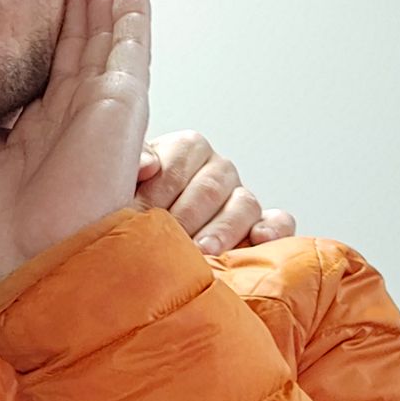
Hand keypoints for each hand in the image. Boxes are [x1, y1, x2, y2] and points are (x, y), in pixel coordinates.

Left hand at [0, 0, 149, 291]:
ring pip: (105, 42)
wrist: (32, 261)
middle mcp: (74, 121)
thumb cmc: (3, 238)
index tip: (51, 3)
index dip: (54, 36)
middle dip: (84, 7)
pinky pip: (129, 53)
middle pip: (82, 48)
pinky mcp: (121, 107)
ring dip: (107, 2)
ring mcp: (99, 112)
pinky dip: (132, 22)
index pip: (51, 73)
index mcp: (41, 135)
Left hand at [136, 135, 296, 256]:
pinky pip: (279, 222)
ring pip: (244, 204)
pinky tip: (258, 240)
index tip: (137, 213)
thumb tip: (148, 165)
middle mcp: (218, 170)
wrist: (133, 246)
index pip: (181, 161)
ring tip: (203, 250)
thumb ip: (132, 161)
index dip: (159, 189)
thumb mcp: (120, 177)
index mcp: (186, 150)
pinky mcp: (262, 227)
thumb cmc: (124, 208)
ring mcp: (241, 199)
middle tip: (167, 239)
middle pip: (211, 186)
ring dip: (223, 229)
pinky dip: (274, 230)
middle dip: (186, 216)